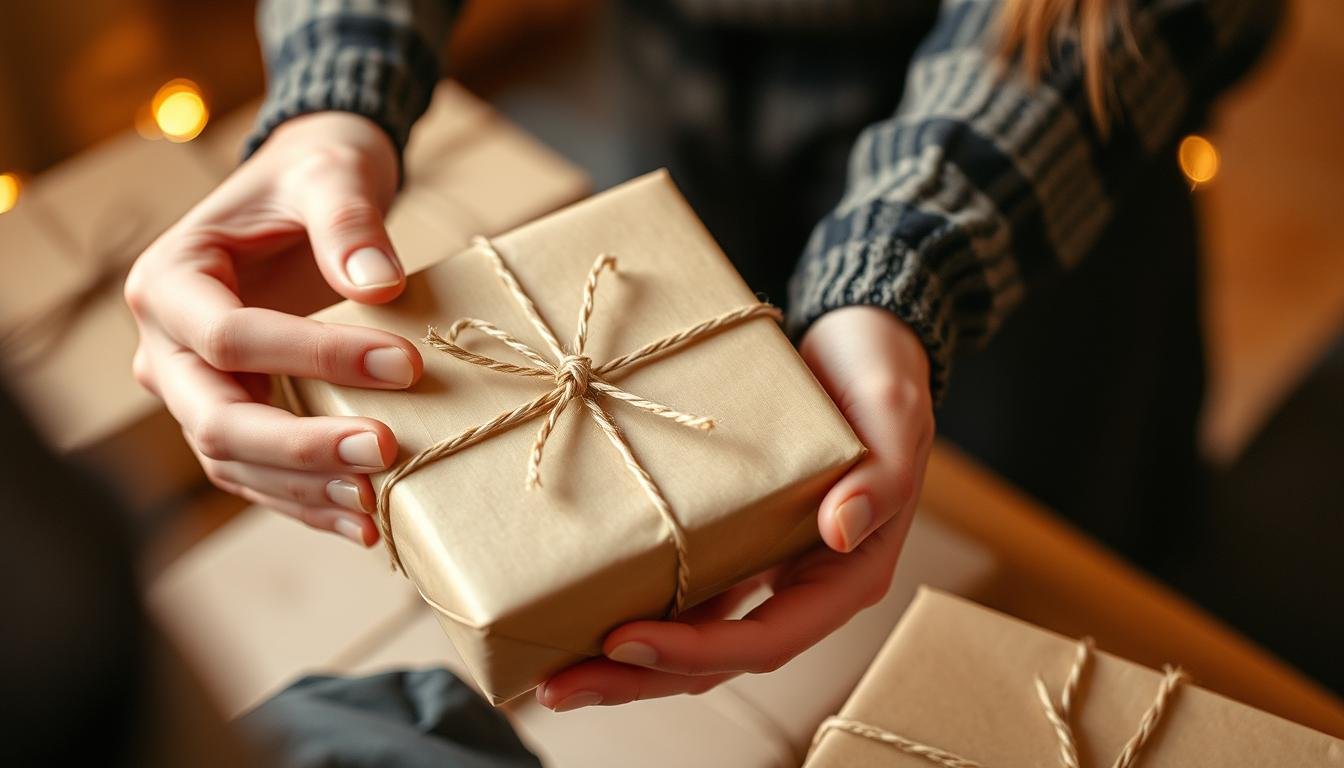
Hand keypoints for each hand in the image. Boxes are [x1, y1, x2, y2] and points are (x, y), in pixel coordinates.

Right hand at [124, 112, 422, 544]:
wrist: (307, 198)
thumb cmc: (311, 179)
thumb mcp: (329, 177)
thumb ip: (349, 222)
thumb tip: (379, 285)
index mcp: (169, 282)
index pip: (230, 336)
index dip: (316, 358)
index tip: (405, 364)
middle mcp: (164, 348)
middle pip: (218, 419)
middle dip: (301, 444)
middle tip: (385, 450)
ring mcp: (193, 392)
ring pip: (235, 462)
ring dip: (306, 487)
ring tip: (376, 502)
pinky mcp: (233, 418)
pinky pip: (259, 476)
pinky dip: (307, 502)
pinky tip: (364, 522)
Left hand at [536, 306, 933, 710]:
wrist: (857, 344)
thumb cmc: (880, 377)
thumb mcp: (892, 413)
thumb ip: (881, 476)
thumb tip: (842, 531)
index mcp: (844, 575)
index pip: (769, 639)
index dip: (697, 650)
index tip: (623, 642)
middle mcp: (800, 586)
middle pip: (715, 658)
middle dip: (637, 679)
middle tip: (557, 688)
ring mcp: (761, 568)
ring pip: (690, 633)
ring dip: (623, 661)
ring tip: (548, 674)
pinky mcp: (730, 541)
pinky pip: (679, 589)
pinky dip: (634, 605)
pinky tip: (575, 611)